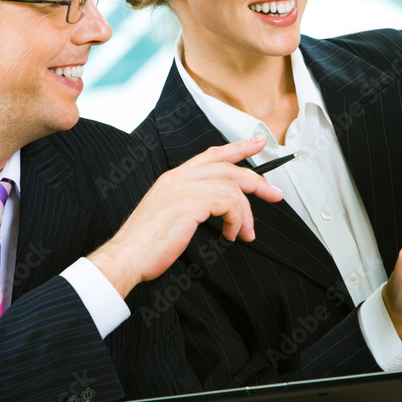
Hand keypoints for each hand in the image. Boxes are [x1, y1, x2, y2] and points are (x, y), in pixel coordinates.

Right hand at [88, 136, 282, 297]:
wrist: (126, 257)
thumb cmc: (146, 245)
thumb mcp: (171, 218)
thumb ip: (191, 206)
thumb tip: (219, 210)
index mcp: (173, 179)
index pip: (211, 155)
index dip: (238, 147)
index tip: (258, 143)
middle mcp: (178, 178)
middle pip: (228, 166)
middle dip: (257, 179)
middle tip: (275, 194)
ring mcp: (183, 187)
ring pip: (232, 185)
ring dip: (246, 212)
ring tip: (245, 233)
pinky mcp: (190, 202)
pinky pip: (229, 201)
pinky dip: (237, 219)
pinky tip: (231, 234)